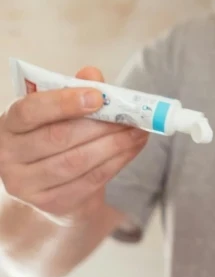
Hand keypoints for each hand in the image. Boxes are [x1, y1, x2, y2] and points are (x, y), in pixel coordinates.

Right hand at [0, 67, 148, 223]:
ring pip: (77, 161)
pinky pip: (90, 180)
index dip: (64, 102)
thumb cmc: (56, 136)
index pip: (30, 111)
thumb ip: (74, 90)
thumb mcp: (59, 111)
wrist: (54, 184)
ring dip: (115, 144)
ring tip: (139, 131)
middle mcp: (10, 155)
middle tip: (132, 115)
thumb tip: (92, 74)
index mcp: (10, 125)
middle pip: (58, 137)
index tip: (98, 97)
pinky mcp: (52, 203)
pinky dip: (117, 162)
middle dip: (101, 125)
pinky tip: (133, 148)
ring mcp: (27, 184)